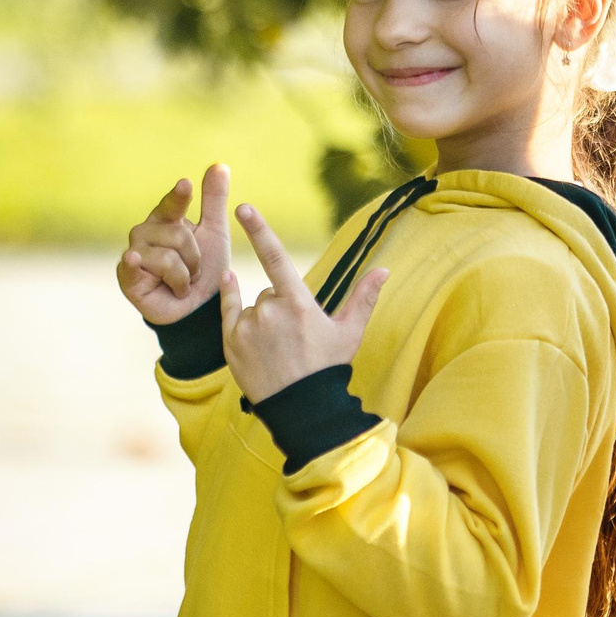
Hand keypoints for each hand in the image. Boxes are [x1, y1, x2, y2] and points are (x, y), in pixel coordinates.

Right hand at [119, 165, 232, 325]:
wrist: (198, 310)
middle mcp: (145, 233)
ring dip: (184, 276)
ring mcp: (133, 255)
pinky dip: (137, 266)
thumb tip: (219, 164)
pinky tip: (133, 260)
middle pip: (177, 235)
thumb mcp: (215, 233)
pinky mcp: (126, 277)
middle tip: (193, 272)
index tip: (186, 185)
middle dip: (194, 258)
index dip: (179, 197)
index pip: (171, 204)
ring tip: (181, 283)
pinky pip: (136, 266)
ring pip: (167, 257)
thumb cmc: (206, 270)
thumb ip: (213, 200)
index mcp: (165, 221)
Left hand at [220, 203, 389, 402]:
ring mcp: (247, 327)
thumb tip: (385, 270)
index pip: (276, 258)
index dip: (259, 229)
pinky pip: (231, 313)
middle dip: (280, 306)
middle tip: (294, 337)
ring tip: (277, 348)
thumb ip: (364, 297)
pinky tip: (240, 307)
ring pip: (253, 307)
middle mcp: (269, 311)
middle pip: (270, 292)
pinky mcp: (230, 342)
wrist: (301, 408)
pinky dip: (235, 308)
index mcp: (298, 304)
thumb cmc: (328, 368)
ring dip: (263, 318)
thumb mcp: (350, 332)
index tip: (244, 208)